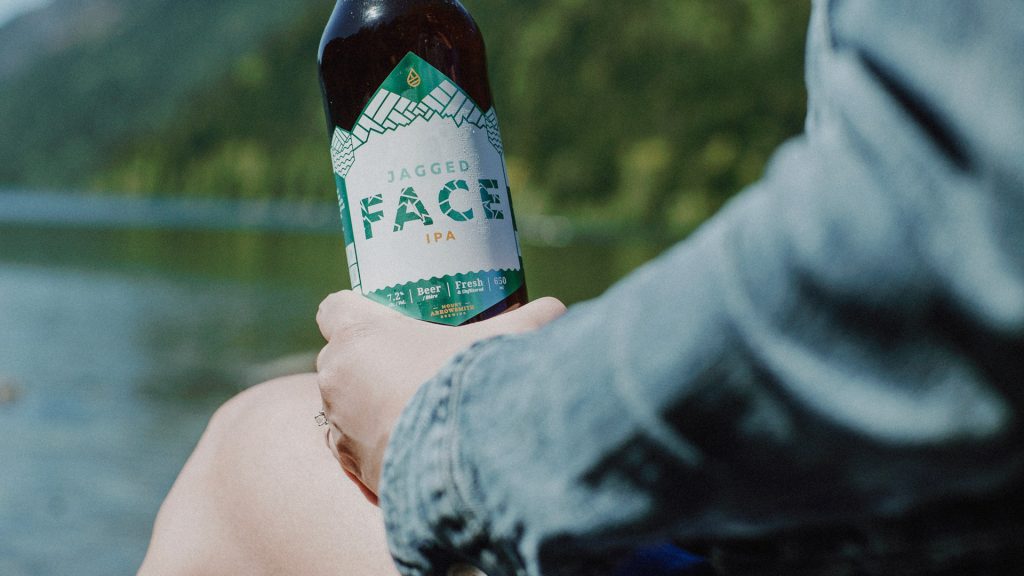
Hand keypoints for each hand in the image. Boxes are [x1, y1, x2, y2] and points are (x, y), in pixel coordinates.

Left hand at [316, 292, 565, 504]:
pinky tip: (418, 449)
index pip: (334, 308)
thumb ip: (530, 317)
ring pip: (347, 407)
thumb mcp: (509, 338)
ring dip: (373, 406)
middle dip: (371, 361)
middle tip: (413, 362)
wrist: (467, 465)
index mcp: (358, 334)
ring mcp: (340, 428)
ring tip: (418, 409)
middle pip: (342, 359)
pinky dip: (382, 447)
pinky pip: (359, 451)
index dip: (357, 310)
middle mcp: (336, 379)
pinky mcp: (354, 470)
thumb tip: (555, 311)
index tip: (386, 317)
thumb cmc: (475, 386)